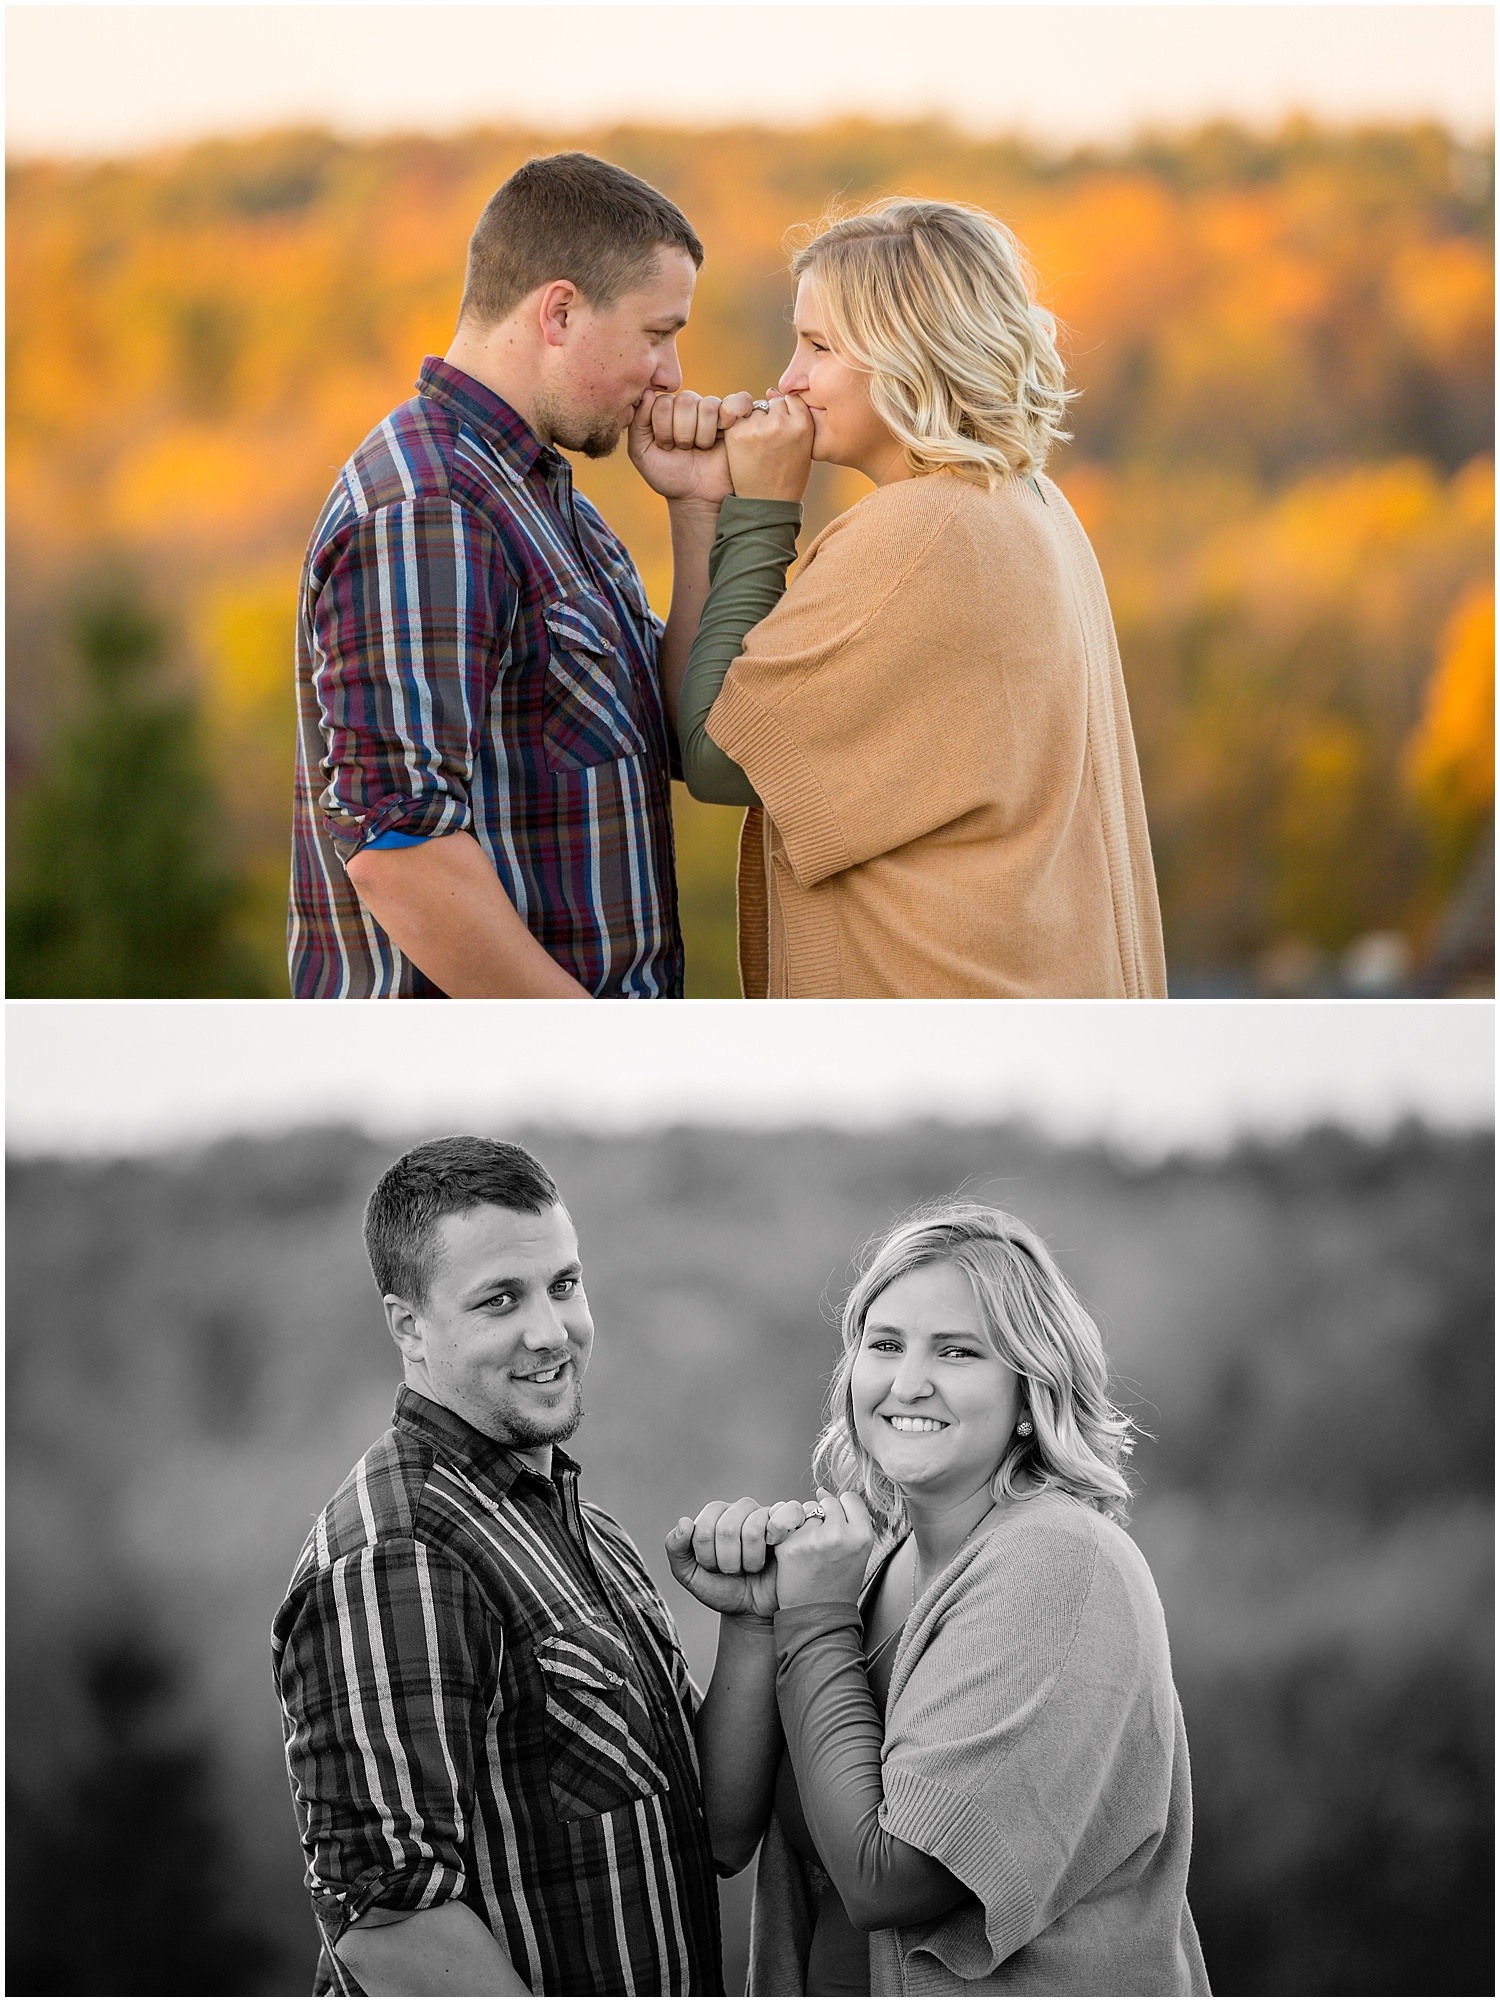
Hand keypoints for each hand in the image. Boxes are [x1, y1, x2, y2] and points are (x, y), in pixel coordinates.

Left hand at [629, 390, 756, 504]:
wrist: (696, 498)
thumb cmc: (669, 476)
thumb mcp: (641, 453)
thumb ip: (637, 423)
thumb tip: (648, 393)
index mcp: (667, 409)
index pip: (662, 401)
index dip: (662, 429)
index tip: (665, 448)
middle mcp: (690, 405)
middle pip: (685, 400)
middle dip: (682, 433)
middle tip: (684, 450)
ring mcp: (714, 410)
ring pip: (708, 405)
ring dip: (702, 435)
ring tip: (701, 449)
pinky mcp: (737, 418)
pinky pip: (739, 400)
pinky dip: (732, 411)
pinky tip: (725, 429)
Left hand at [666, 1496, 810, 1617]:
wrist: (755, 1611)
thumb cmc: (723, 1590)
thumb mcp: (690, 1575)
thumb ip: (676, 1549)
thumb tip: (685, 1522)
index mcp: (714, 1515)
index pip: (703, 1526)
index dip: (705, 1556)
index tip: (713, 1569)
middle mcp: (740, 1508)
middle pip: (726, 1528)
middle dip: (727, 1561)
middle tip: (734, 1571)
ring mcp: (766, 1513)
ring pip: (752, 1529)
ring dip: (750, 1561)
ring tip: (752, 1567)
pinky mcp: (790, 1521)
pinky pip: (785, 1513)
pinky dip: (777, 1534)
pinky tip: (774, 1548)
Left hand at [725, 391, 814, 502]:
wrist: (766, 504)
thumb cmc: (789, 476)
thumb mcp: (805, 447)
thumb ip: (795, 417)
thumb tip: (770, 389)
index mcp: (803, 425)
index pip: (793, 399)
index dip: (788, 414)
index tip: (785, 433)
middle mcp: (781, 423)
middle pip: (774, 402)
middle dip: (772, 416)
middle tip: (771, 443)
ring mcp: (757, 427)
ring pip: (755, 408)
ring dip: (755, 421)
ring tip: (759, 448)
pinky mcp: (737, 433)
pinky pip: (738, 418)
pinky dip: (740, 428)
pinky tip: (746, 448)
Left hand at [771, 1488, 874, 1607]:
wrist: (819, 1617)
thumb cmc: (838, 1585)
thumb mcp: (857, 1552)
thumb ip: (848, 1521)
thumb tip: (820, 1489)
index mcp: (863, 1535)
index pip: (849, 1498)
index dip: (842, 1511)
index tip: (838, 1527)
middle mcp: (840, 1534)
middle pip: (827, 1502)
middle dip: (822, 1517)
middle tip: (822, 1544)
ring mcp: (814, 1539)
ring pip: (806, 1510)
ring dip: (804, 1524)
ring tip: (809, 1550)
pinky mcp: (791, 1545)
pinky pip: (787, 1524)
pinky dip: (788, 1535)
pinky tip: (795, 1553)